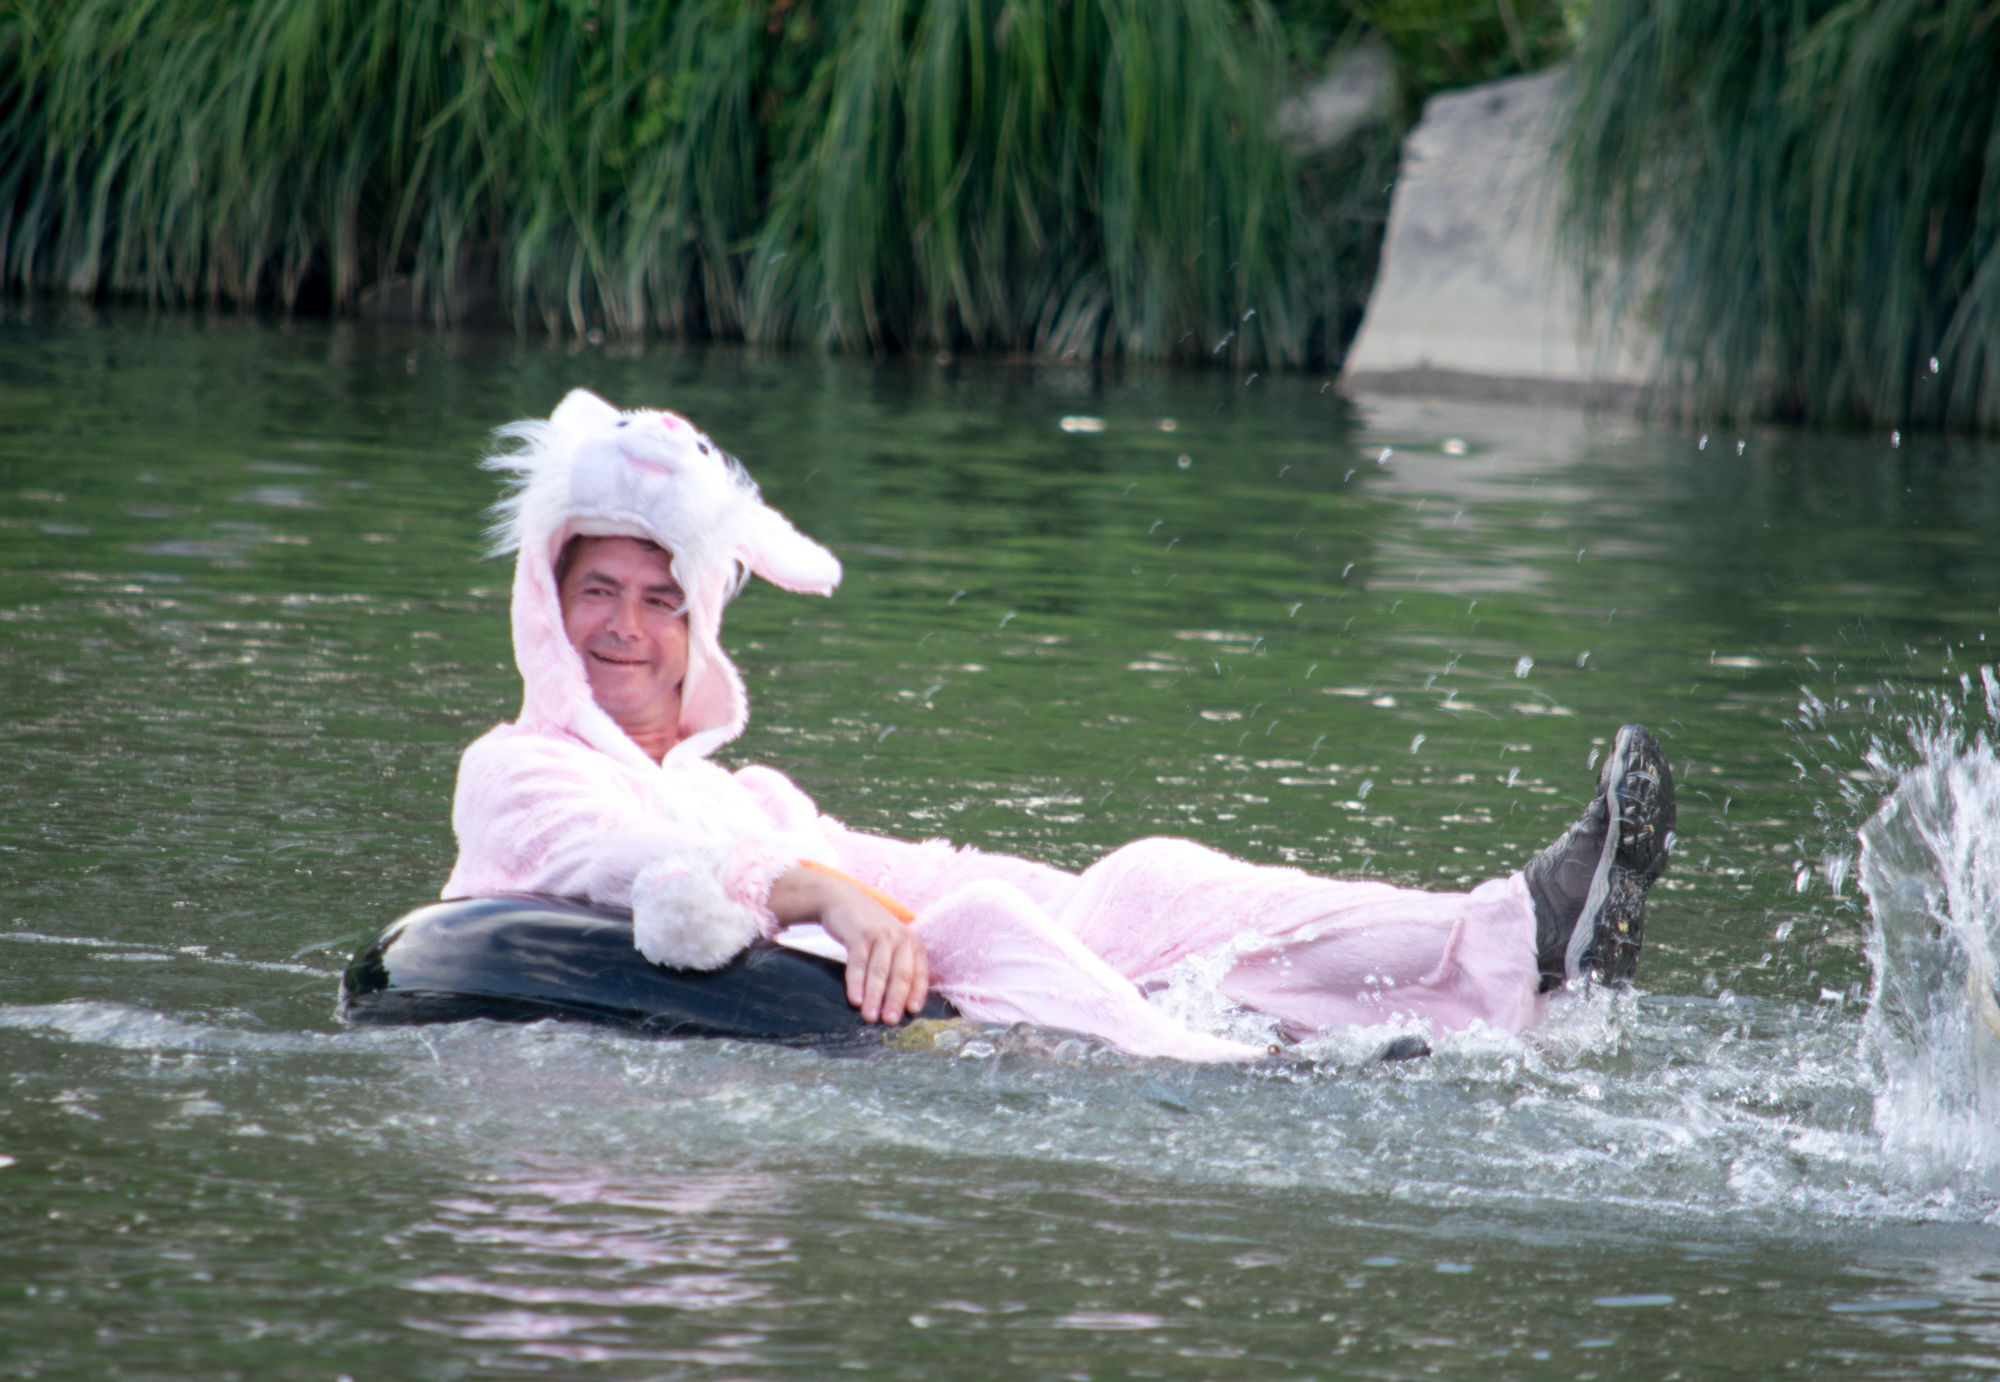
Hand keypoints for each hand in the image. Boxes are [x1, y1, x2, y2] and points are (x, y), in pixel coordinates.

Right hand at [767, 867, 929, 1023]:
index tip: (911, 1013)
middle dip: (895, 1001)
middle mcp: (901, 937)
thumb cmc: (869, 930)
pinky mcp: (860, 934)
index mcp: (913, 943)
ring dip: (875, 997)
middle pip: (901, 975)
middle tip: (890, 1022)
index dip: (916, 994)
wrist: (841, 900)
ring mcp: (881, 935)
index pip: (919, 973)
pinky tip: (855, 999)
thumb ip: (901, 966)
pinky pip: (859, 963)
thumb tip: (907, 1001)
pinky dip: (856, 983)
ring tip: (870, 1017)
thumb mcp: (891, 943)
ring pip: (880, 972)